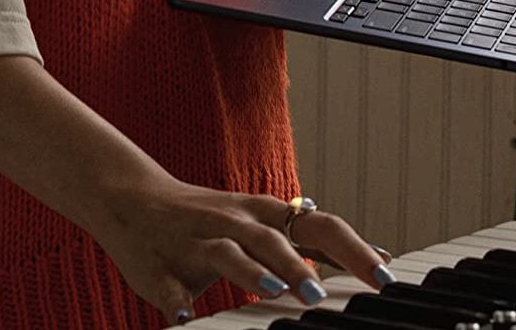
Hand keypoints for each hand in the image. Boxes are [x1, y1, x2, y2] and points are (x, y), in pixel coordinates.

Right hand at [92, 178, 394, 323]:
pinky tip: (187, 317)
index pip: (320, 227)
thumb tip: (359, 262)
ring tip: (281, 292)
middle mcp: (240, 220)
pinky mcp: (163, 261)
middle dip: (314, 261)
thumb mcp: (260, 232)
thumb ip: (305, 249)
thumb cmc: (205, 223)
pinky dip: (179, 300)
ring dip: (258, 271)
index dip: (354, 248)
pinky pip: (172, 283)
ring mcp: (201, 237)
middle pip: (284, 235)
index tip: (385, 273)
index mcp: (267, 215)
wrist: (130, 199)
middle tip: (342, 288)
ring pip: (235, 249)